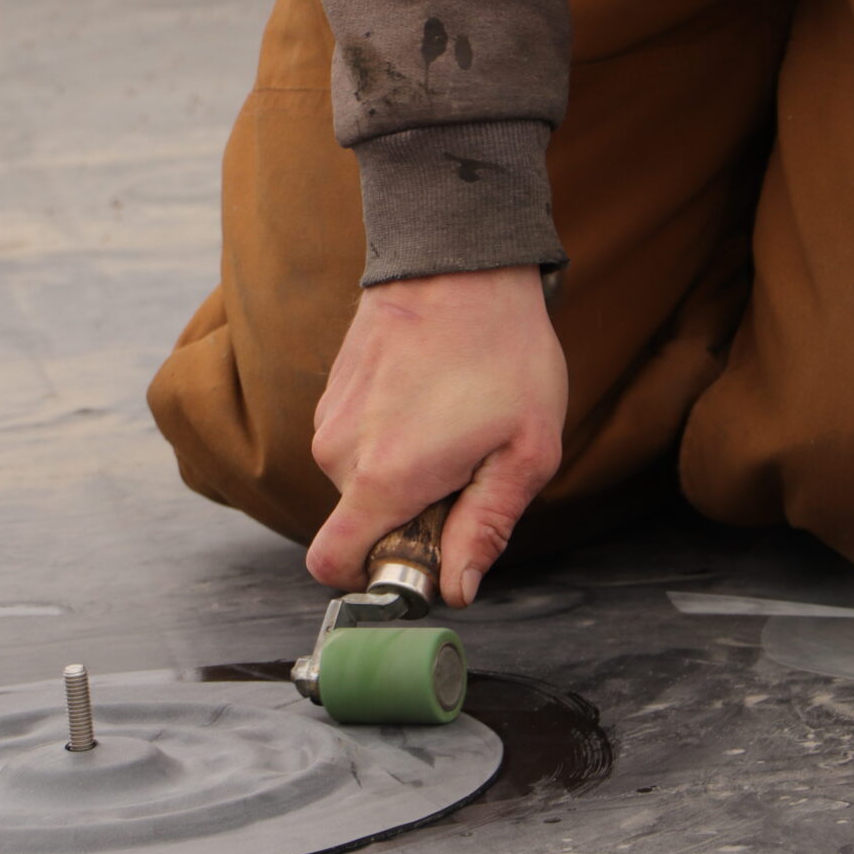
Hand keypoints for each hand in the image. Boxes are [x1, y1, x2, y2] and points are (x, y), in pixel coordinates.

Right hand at [305, 266, 567, 607]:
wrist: (459, 262)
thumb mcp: (526, 452)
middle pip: (360, 524)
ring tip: (451, 425)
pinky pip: (355, 445)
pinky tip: (430, 400)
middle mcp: (339, 455)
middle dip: (409, 515)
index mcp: (384, 478)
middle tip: (465, 469)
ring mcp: (328, 421)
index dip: (374, 576)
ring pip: (360, 483)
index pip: (333, 566)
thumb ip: (485, 529)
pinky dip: (389, 441)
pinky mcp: (329, 396)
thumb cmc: (504, 354)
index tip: (423, 554)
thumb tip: (457, 591)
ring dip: (402, 474)